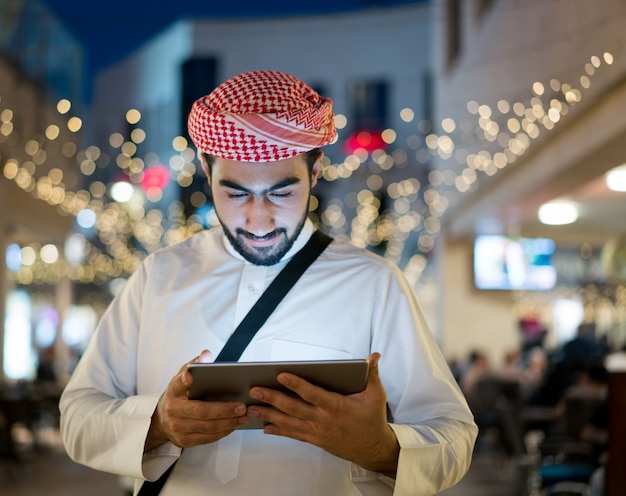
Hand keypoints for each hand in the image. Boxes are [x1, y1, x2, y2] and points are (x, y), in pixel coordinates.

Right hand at [144, 350, 248, 451]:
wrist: (161, 420)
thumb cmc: (178, 396)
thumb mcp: (182, 377)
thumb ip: (195, 365)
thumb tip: (206, 354)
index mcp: (173, 391)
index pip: (177, 384)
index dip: (183, 380)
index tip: (189, 375)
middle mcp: (173, 410)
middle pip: (200, 411)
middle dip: (224, 410)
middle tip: (241, 406)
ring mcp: (178, 428)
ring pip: (207, 427)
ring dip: (228, 423)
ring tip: (243, 416)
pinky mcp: (184, 440)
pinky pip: (207, 438)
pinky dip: (223, 432)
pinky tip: (234, 425)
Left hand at [246, 353, 398, 475]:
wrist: (373, 449)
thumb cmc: (373, 420)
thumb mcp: (376, 394)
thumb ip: (372, 373)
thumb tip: (373, 356)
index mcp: (336, 406)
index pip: (312, 393)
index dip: (296, 384)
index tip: (281, 375)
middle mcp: (323, 420)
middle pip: (293, 408)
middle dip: (272, 398)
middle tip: (255, 390)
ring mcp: (317, 431)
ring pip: (289, 422)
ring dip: (269, 415)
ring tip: (251, 408)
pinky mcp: (315, 439)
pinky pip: (294, 434)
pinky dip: (279, 430)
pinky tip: (265, 427)